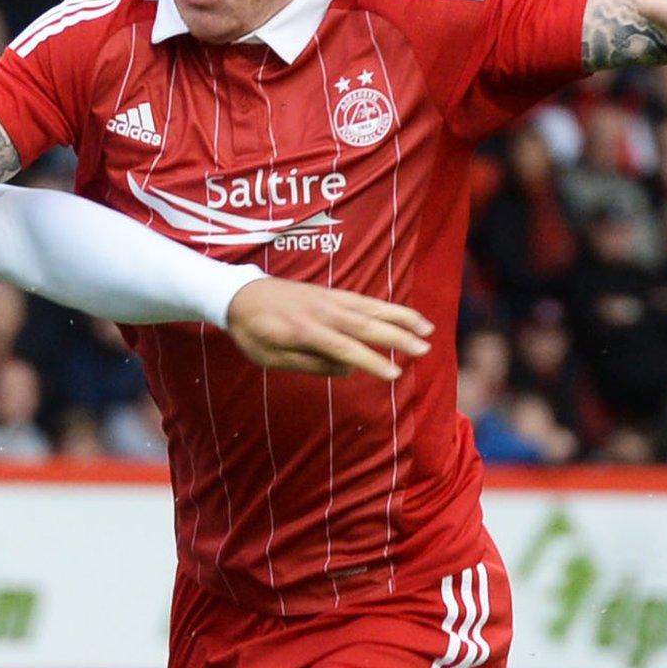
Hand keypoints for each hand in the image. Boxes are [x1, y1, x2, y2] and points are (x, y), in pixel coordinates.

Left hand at [224, 279, 434, 380]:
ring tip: (428, 330)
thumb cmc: (253, 332)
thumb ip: (308, 364)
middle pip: (365, 324)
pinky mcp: (331, 293)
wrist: (238, 294)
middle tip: (424, 350)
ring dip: (401, 317)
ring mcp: (328, 299)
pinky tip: (406, 316)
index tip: (394, 374)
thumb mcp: (270, 358)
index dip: (371, 362)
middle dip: (397, 337)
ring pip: (371, 307)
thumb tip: (346, 370)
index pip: (344, 348)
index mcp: (304, 331)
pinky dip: (388, 307)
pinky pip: (365, 300)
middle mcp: (322, 311)